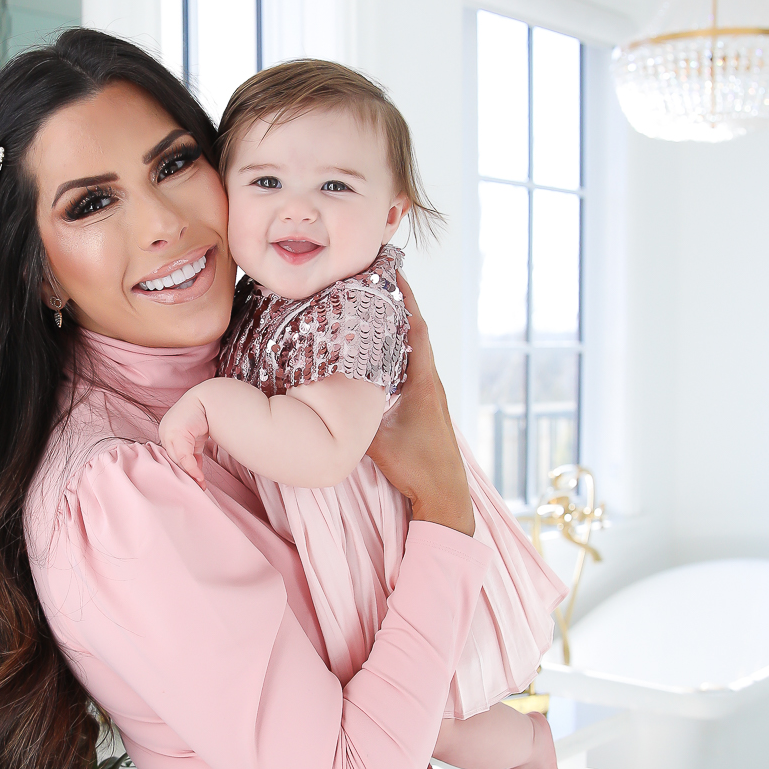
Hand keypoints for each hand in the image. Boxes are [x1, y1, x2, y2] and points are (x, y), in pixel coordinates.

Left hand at [158, 389, 210, 486]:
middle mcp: (164, 431)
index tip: (194, 482)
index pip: (172, 455)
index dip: (183, 469)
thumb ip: (192, 454)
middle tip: (197, 487)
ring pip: (178, 460)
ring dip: (189, 474)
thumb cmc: (204, 417)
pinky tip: (200, 477)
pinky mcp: (177, 433)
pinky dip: (192, 468)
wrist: (210, 398)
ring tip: (200, 485)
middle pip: (173, 459)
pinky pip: (184, 456)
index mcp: (166, 432)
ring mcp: (168, 432)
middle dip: (185, 475)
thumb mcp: (196, 438)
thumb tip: (196, 473)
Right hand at [367, 275, 474, 534]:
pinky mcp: (425, 406)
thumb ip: (353, 417)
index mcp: (424, 383)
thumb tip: (323, 397)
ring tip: (372, 309)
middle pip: (414, 333)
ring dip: (396, 329)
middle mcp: (430, 383)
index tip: (392, 273)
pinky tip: (378, 353)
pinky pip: (410, 368)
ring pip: (412, 351)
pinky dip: (396, 352)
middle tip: (373, 283)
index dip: (405, 299)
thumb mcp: (378, 442)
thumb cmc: (418, 468)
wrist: (445, 496)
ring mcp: (430, 394)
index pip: (415, 330)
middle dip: (397, 306)